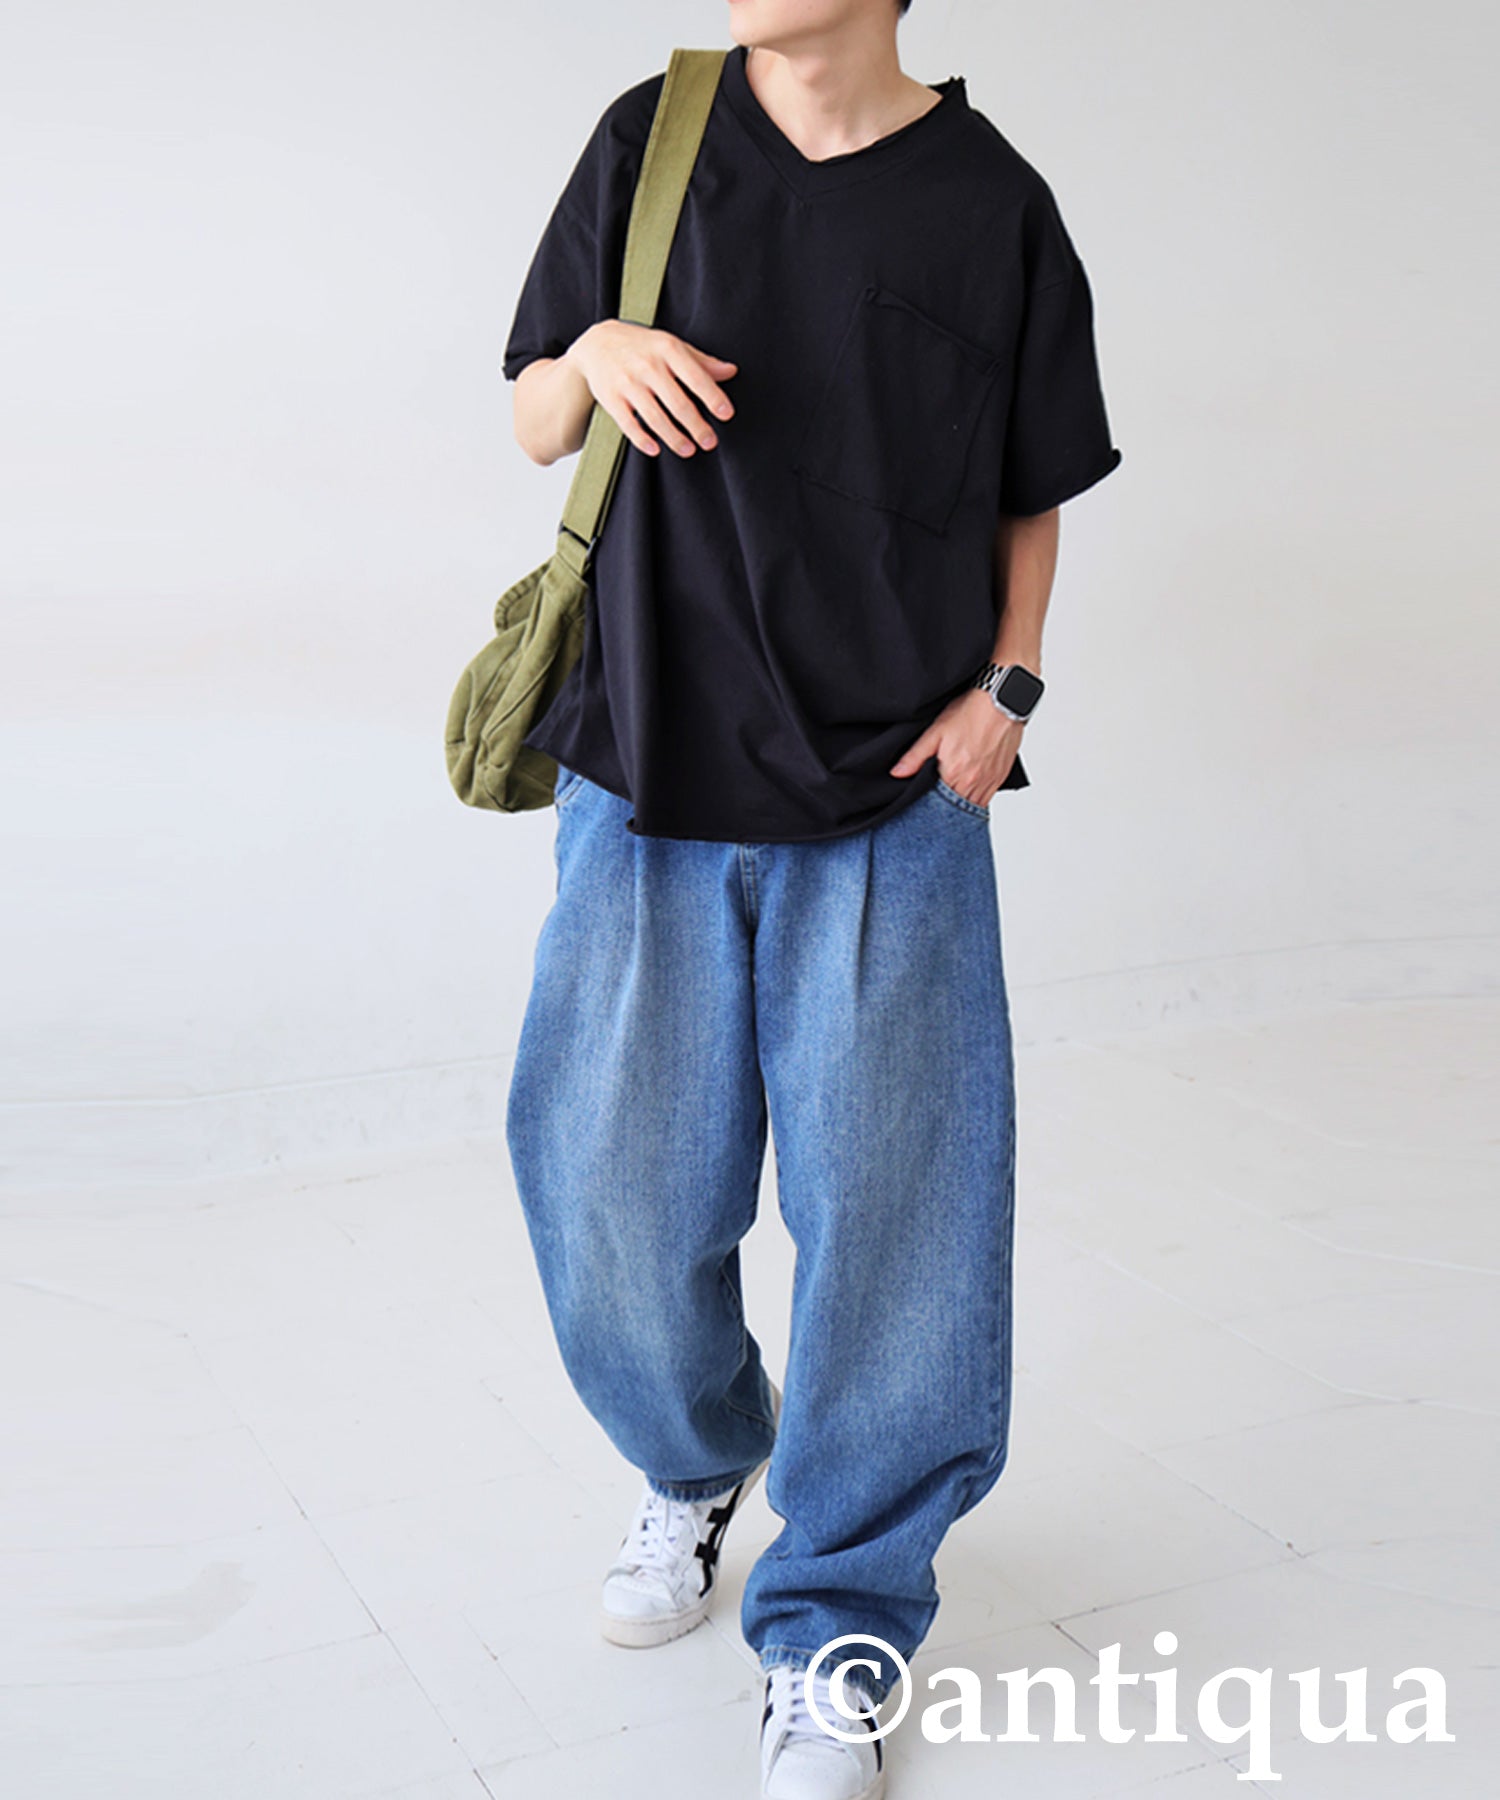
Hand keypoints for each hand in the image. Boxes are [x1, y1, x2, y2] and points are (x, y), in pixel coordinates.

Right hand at [565, 321, 736, 458]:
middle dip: (696, 426)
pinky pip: (628, 424)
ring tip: (688, 450)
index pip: (695, 376)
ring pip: (655, 417)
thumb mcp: (671, 345)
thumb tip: (730, 371)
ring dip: (674, 438)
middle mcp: (648, 366)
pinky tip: (655, 450)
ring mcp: (628, 382)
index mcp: (667, 349)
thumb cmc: (642, 347)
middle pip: (677, 403)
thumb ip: (701, 361)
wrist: (597, 343)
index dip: (713, 397)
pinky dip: (642, 439)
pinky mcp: (611, 398)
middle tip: (709, 442)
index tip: (726, 414)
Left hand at [889, 686, 1024, 805]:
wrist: (1002, 701)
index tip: (924, 800)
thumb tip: (897, 773)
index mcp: (954, 773)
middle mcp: (973, 781)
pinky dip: (977, 799)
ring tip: (951, 797)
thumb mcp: (936, 731)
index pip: (937, 804)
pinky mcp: (1000, 777)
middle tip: (936, 801)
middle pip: (956, 808)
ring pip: (973, 806)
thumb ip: (915, 756)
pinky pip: (987, 799)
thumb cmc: (971, 712)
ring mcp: (989, 781)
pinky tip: (968, 791)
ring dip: (961, 805)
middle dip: (945, 808)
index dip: (929, 805)